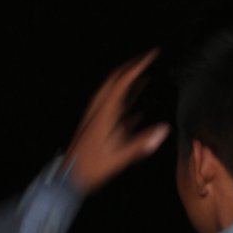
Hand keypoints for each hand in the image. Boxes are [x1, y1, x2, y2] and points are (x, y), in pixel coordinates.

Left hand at [63, 50, 169, 194]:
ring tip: (144, 78)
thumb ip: (141, 144)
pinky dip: (125, 105)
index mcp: (105, 112)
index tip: (152, 55)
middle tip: (147, 61)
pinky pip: (113, 110)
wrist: (69, 177)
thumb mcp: (119, 157)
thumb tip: (163, 130)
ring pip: (114, 94)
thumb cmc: (91, 167)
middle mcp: (100, 110)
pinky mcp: (96, 127)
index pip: (123, 81)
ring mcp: (97, 118)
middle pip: (115, 81)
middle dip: (132, 69)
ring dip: (128, 85)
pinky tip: (138, 111)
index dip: (138, 66)